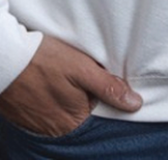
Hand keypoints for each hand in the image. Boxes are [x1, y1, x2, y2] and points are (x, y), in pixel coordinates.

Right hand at [0, 35, 141, 136]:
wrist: (6, 58)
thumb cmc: (45, 61)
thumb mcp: (84, 70)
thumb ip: (108, 88)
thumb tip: (135, 104)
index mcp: (71, 122)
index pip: (101, 113)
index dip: (109, 95)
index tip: (109, 79)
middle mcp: (54, 129)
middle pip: (84, 111)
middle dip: (91, 94)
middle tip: (88, 72)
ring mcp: (38, 123)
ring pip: (68, 108)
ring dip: (73, 93)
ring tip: (69, 75)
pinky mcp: (26, 114)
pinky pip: (50, 107)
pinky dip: (57, 94)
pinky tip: (55, 79)